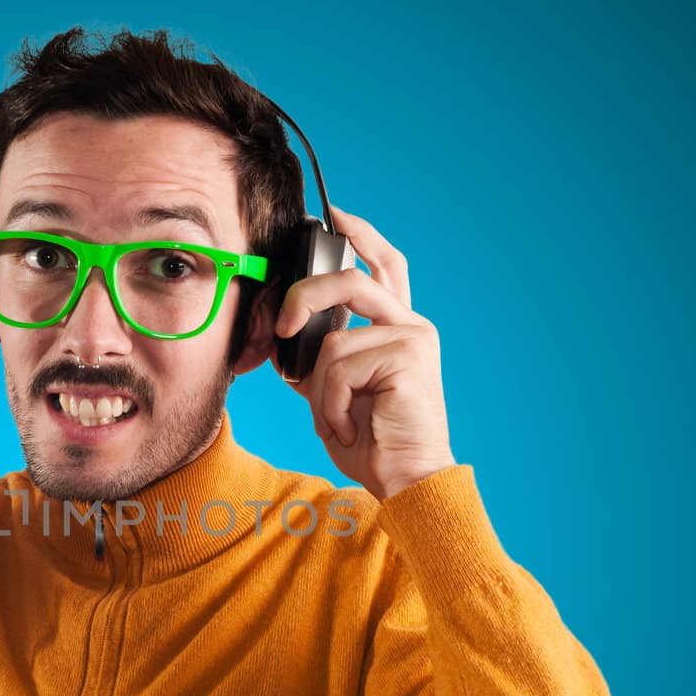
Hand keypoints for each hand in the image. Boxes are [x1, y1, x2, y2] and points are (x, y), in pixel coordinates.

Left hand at [273, 204, 455, 499]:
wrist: (405, 479)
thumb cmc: (372, 442)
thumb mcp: (332, 393)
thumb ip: (317, 359)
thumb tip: (283, 338)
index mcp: (396, 328)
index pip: (383, 266)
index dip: (361, 236)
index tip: (336, 216)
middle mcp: (410, 326)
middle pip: (351, 281)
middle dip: (306, 295)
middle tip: (282, 324)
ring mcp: (413, 339)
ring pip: (333, 341)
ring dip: (320, 391)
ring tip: (337, 420)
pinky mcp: (408, 357)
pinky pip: (339, 367)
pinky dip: (331, 405)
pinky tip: (350, 427)